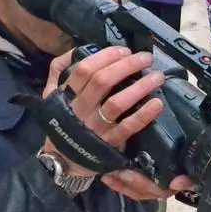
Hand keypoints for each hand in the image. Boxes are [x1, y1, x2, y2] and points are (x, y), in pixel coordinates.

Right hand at [43, 48, 193, 199]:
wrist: (63, 161)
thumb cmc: (64, 122)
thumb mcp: (53, 96)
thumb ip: (59, 71)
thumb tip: (75, 51)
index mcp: (67, 95)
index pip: (84, 70)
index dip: (106, 56)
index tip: (124, 50)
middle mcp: (80, 110)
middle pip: (102, 82)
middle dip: (126, 66)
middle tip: (146, 58)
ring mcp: (95, 127)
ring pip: (116, 103)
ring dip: (139, 87)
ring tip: (157, 77)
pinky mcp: (109, 143)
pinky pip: (128, 128)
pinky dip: (144, 115)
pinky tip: (157, 103)